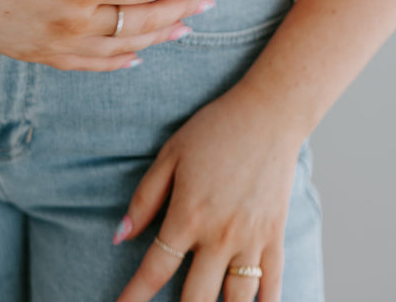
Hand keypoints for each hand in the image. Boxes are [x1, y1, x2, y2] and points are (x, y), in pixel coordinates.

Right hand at [0, 0, 211, 69]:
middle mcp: (76, 22)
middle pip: (143, 20)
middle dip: (181, 9)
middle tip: (209, 2)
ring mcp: (60, 45)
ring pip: (124, 47)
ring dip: (160, 38)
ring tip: (186, 29)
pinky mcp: (43, 57)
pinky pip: (92, 66)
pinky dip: (120, 63)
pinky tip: (137, 57)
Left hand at [112, 83, 302, 301]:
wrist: (269, 112)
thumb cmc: (216, 128)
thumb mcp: (171, 153)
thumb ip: (145, 197)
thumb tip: (120, 236)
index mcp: (188, 215)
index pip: (154, 271)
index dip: (132, 299)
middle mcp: (219, 235)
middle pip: (194, 300)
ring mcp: (251, 239)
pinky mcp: (275, 235)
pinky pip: (272, 285)